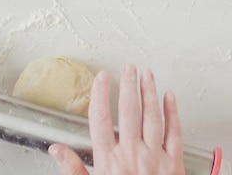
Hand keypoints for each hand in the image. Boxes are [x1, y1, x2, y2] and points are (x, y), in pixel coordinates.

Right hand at [49, 64, 184, 174]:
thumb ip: (74, 170)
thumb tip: (56, 150)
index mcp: (110, 161)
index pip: (101, 119)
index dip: (100, 95)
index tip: (101, 78)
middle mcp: (132, 154)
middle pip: (128, 111)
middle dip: (128, 85)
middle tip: (128, 67)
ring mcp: (155, 157)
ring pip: (152, 116)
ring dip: (149, 92)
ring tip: (146, 74)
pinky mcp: (175, 163)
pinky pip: (175, 132)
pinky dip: (172, 113)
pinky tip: (169, 97)